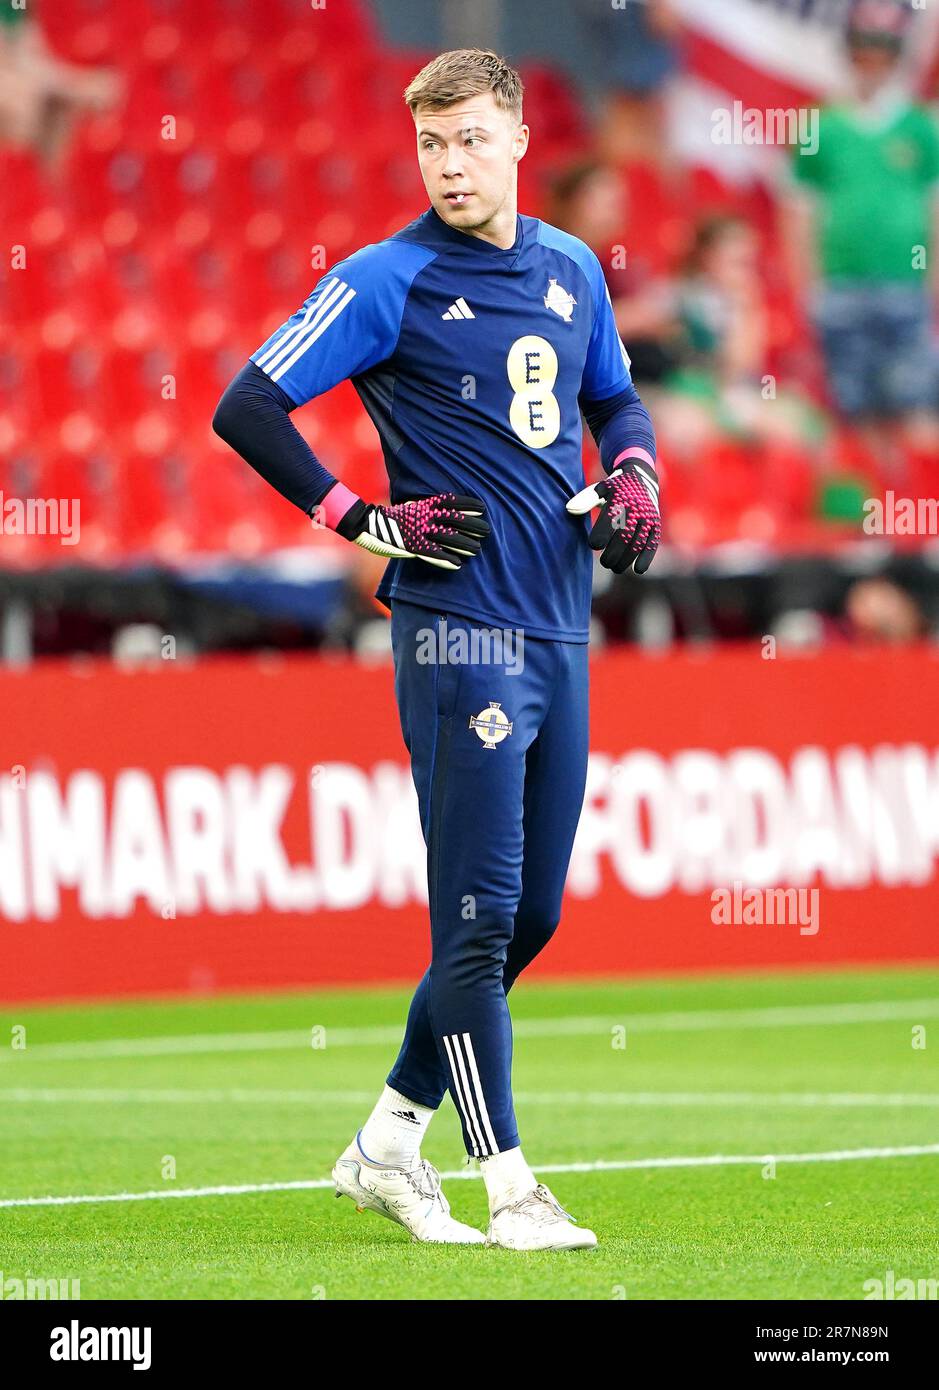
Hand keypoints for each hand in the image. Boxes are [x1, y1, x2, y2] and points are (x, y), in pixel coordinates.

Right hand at [332, 489, 489, 570]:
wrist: (367, 524)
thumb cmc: (393, 517)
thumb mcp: (412, 507)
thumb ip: (427, 509)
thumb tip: (444, 510)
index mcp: (424, 505)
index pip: (450, 502)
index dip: (467, 504)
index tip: (482, 507)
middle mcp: (424, 517)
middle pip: (454, 520)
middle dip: (472, 525)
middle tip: (487, 530)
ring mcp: (418, 532)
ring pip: (447, 538)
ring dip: (463, 544)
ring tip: (477, 549)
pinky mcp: (412, 546)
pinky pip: (432, 553)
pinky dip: (446, 559)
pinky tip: (457, 564)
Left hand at [566, 459, 659, 574]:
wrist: (642, 477)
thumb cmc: (614, 488)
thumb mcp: (601, 489)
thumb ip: (585, 500)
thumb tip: (569, 510)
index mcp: (620, 499)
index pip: (609, 521)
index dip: (601, 535)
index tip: (594, 545)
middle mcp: (636, 509)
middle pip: (624, 537)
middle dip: (613, 554)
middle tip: (605, 562)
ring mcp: (648, 518)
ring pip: (638, 544)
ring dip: (627, 560)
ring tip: (615, 568)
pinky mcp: (655, 525)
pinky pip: (652, 544)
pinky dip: (646, 558)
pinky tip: (638, 570)